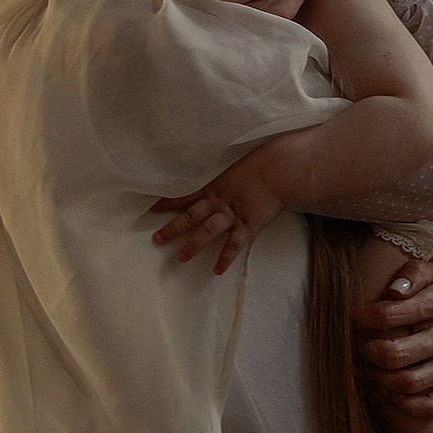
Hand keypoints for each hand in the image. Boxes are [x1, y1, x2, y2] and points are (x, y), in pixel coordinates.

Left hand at [149, 145, 285, 274]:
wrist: (279, 169)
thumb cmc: (264, 161)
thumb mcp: (239, 167)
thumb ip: (230, 176)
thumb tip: (228, 177)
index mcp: (215, 186)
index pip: (186, 196)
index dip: (169, 203)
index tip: (153, 209)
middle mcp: (219, 202)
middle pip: (190, 216)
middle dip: (172, 229)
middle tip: (157, 240)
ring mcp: (232, 215)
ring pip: (207, 231)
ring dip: (193, 245)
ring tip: (181, 259)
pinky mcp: (248, 225)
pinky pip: (234, 245)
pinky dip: (225, 258)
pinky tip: (217, 271)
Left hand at [353, 263, 432, 419]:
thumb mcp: (432, 273)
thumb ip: (413, 274)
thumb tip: (394, 292)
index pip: (389, 314)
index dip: (362, 319)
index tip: (351, 319)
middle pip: (394, 354)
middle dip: (365, 352)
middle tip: (354, 347)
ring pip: (407, 382)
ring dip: (377, 378)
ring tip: (365, 367)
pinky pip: (429, 408)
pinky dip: (403, 404)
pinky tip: (389, 390)